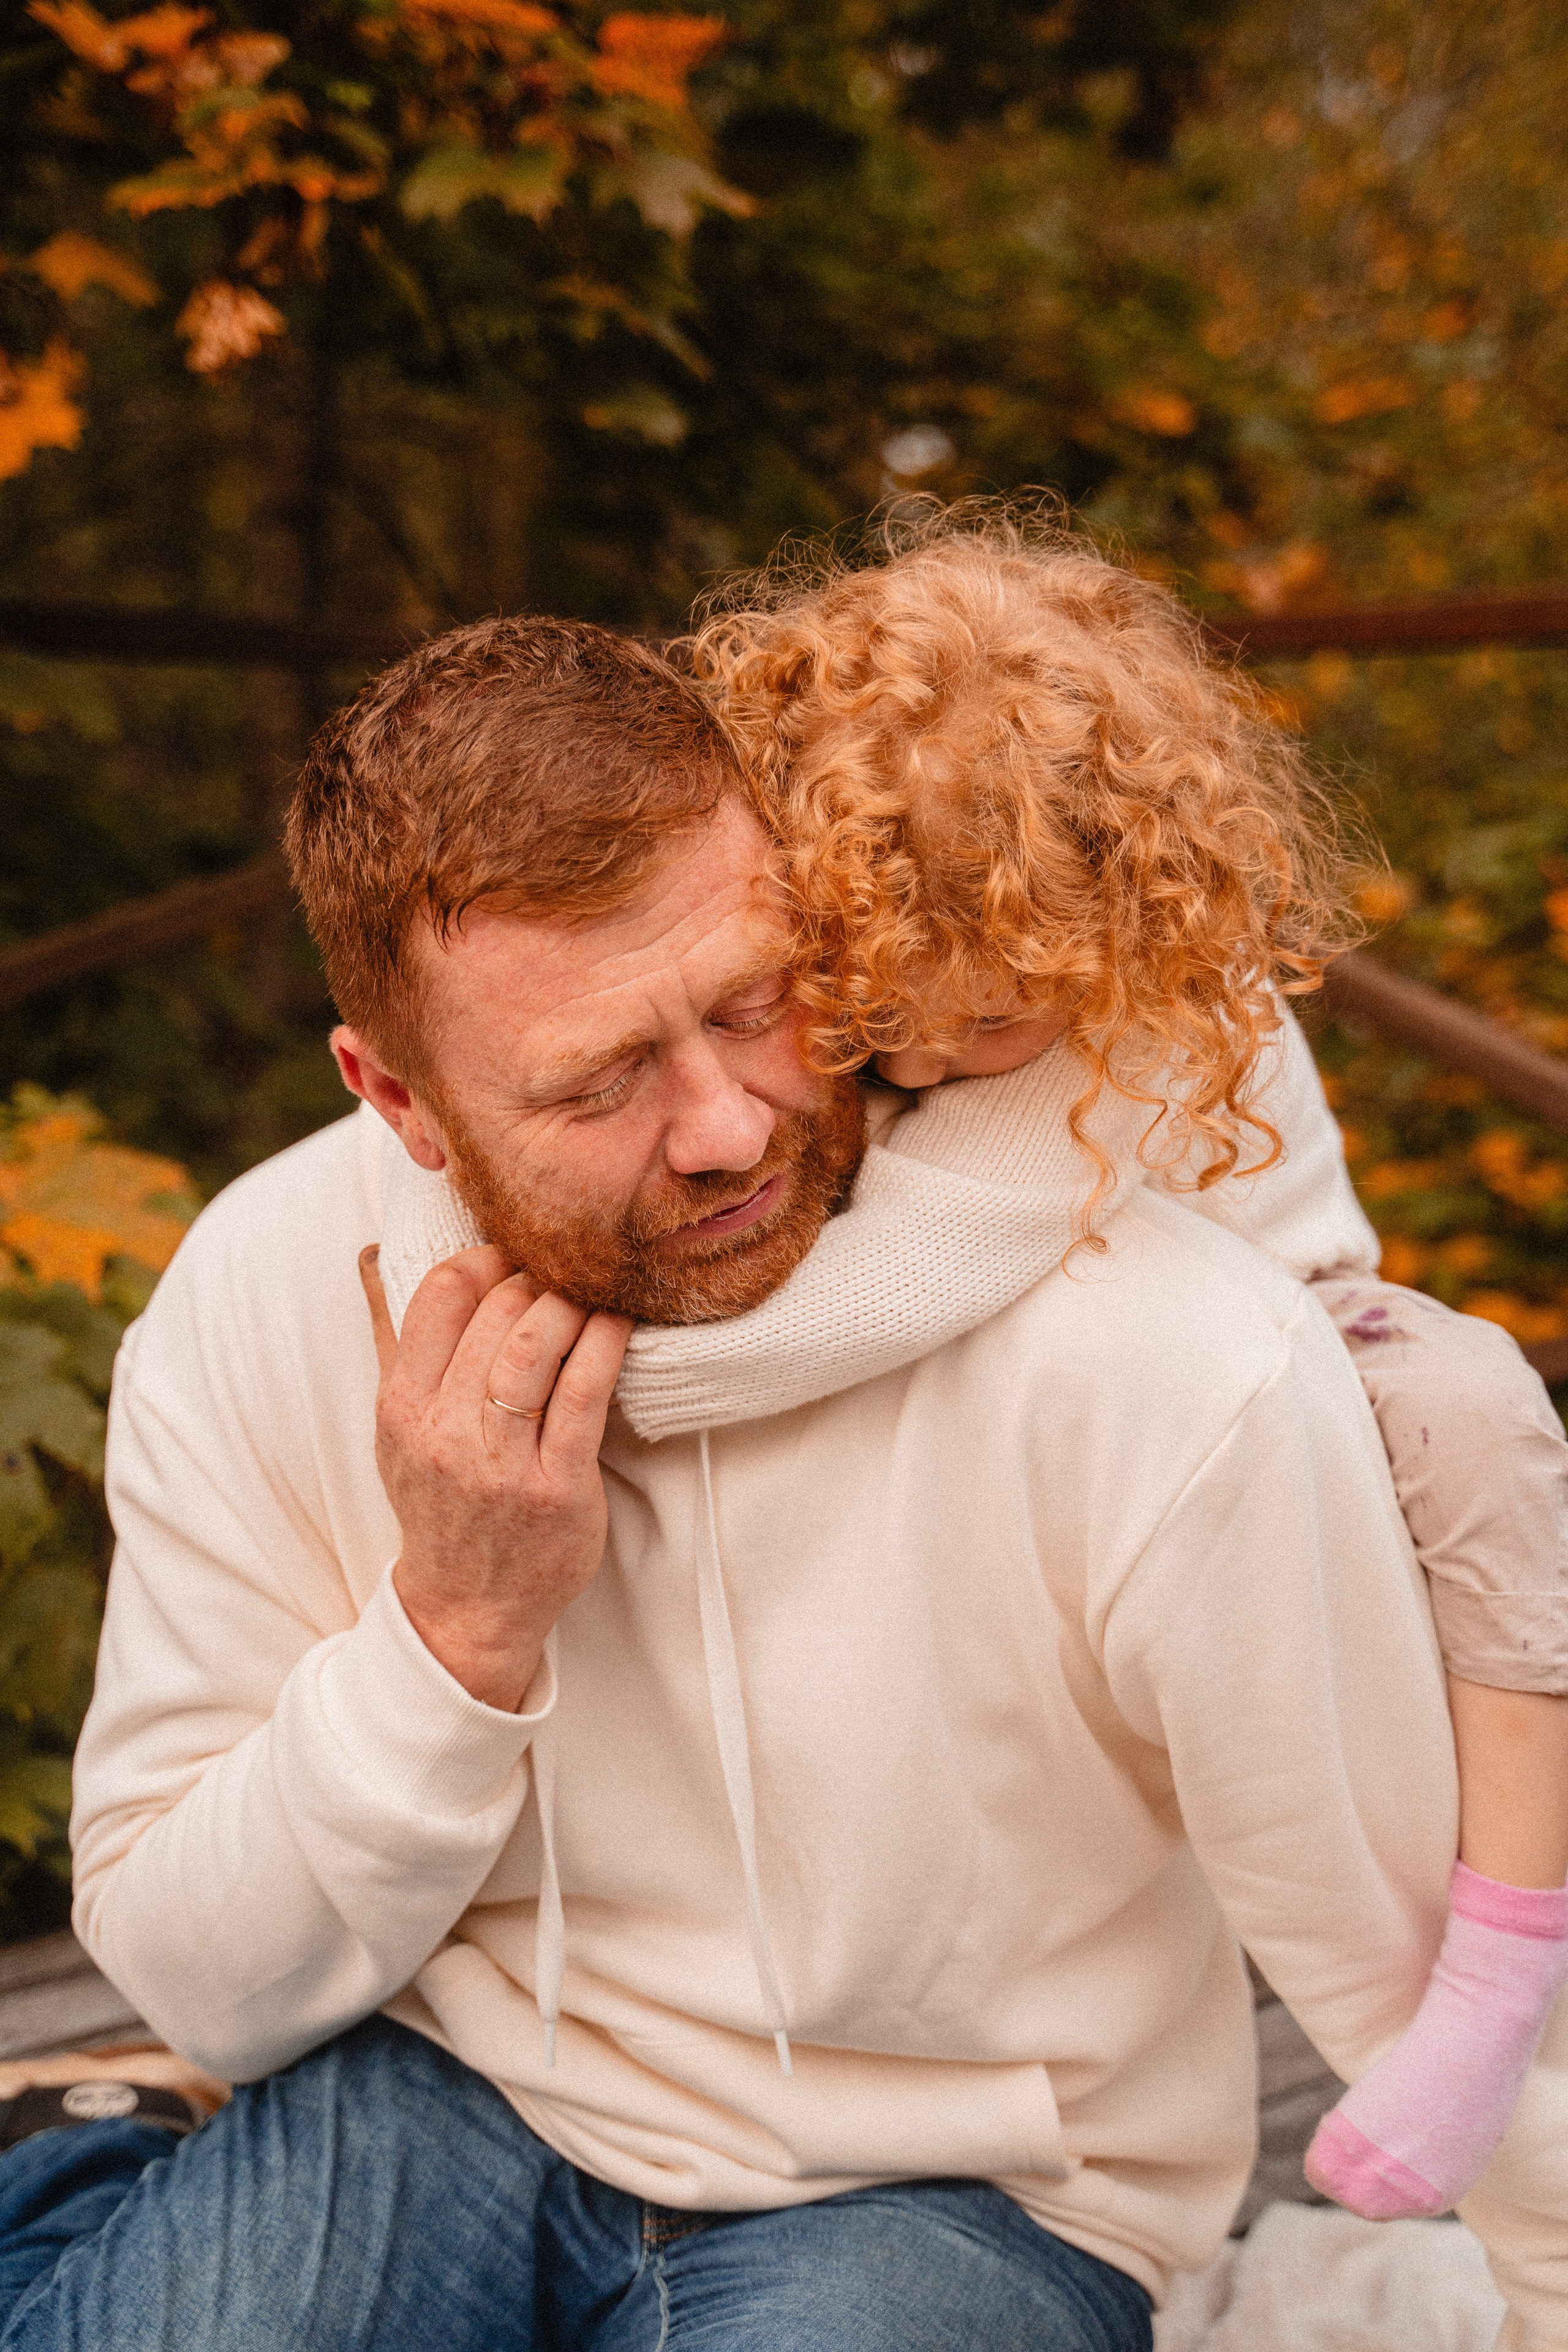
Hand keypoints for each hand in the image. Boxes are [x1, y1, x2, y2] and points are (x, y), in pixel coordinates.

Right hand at [360, 1244, 631, 1711]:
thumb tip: (380, 1254)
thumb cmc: (440, 1503)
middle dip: (537, 1276)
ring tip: (592, 1291)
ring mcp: (501, 1463)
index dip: (484, 1259)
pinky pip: (585, 1394)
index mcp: (401, 1408)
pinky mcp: (558, 1488)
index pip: (438, 1295)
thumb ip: (394, 1341)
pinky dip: (604, 1345)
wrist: (466, 1608)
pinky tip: (617, 1323)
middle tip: (567, 1270)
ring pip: (534, 1345)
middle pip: (494, 1313)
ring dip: (570, 1302)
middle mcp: (444, 1432)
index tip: (515, 1257)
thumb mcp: (397, 1427)